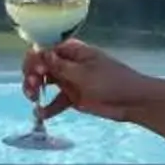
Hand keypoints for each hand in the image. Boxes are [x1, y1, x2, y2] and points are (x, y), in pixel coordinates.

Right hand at [23, 38, 159, 123]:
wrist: (132, 101)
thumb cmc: (111, 80)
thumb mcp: (83, 73)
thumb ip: (60, 66)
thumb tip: (39, 54)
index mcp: (72, 51)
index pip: (45, 50)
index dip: (35, 60)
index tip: (35, 73)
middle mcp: (68, 64)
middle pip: (41, 67)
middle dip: (32, 76)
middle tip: (32, 89)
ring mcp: (70, 81)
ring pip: (45, 83)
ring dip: (36, 91)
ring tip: (34, 101)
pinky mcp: (73, 98)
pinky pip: (56, 101)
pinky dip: (48, 108)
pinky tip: (41, 115)